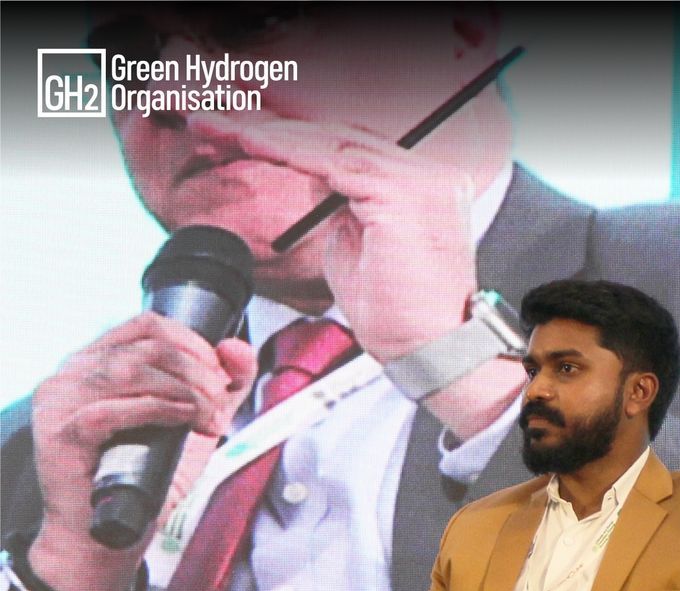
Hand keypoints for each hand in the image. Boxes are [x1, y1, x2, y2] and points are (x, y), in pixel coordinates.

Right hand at [28, 314, 254, 590]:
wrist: (109, 534)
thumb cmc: (147, 478)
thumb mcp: (193, 425)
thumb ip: (221, 388)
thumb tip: (238, 348)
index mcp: (98, 361)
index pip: (146, 325)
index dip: (193, 342)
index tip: (222, 375)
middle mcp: (73, 373)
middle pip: (144, 346)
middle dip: (197, 371)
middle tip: (221, 403)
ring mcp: (60, 400)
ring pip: (129, 370)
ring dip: (185, 392)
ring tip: (210, 421)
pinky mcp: (61, 433)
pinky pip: (109, 409)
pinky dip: (157, 410)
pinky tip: (184, 422)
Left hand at [187, 112, 477, 363]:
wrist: (430, 352)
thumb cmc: (399, 316)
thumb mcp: (357, 244)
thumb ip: (338, 206)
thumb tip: (305, 175)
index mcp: (426, 184)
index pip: (354, 144)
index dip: (297, 135)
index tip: (244, 131)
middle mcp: (432, 174)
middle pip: (343, 134)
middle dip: (276, 125)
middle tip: (218, 120)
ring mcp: (422, 180)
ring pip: (333, 141)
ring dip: (271, 133)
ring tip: (220, 127)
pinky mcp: (403, 192)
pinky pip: (332, 160)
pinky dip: (287, 150)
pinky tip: (250, 143)